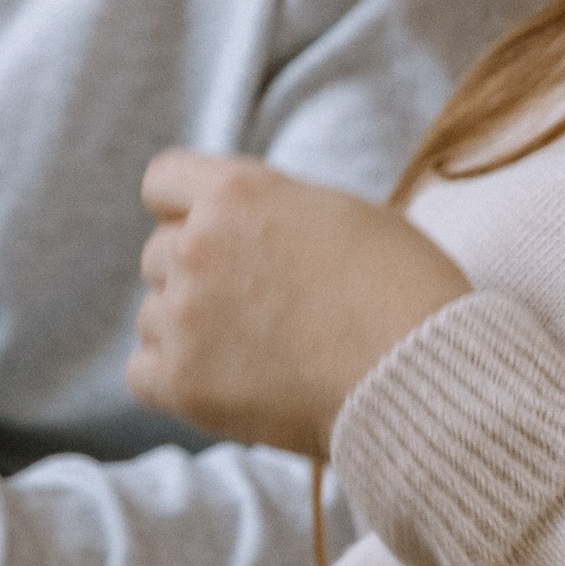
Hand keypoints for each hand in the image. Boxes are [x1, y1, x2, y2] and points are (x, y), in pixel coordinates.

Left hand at [129, 151, 471, 456]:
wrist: (422, 377)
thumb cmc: (405, 292)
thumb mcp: (343, 213)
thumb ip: (275, 208)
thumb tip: (245, 221)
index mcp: (239, 192)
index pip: (162, 181)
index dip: (188, 208)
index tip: (219, 236)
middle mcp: (198, 245)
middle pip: (158, 253)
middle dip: (197, 275)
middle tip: (259, 307)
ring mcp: (185, 315)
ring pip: (152, 314)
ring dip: (190, 330)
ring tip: (260, 351)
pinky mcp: (183, 381)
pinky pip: (142, 372)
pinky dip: (176, 380)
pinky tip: (229, 383)